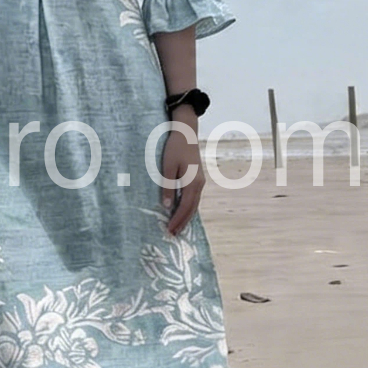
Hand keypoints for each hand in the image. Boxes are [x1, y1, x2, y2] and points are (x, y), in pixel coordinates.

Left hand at [161, 109, 204, 235]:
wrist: (186, 132)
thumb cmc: (175, 147)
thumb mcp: (168, 167)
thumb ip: (168, 187)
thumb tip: (167, 206)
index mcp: (193, 182)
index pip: (185, 207)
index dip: (177, 220)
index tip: (169, 230)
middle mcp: (200, 184)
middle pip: (192, 209)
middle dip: (182, 223)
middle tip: (172, 234)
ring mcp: (200, 182)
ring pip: (194, 205)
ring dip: (186, 217)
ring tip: (177, 228)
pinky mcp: (198, 179)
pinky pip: (194, 198)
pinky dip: (188, 208)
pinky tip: (182, 213)